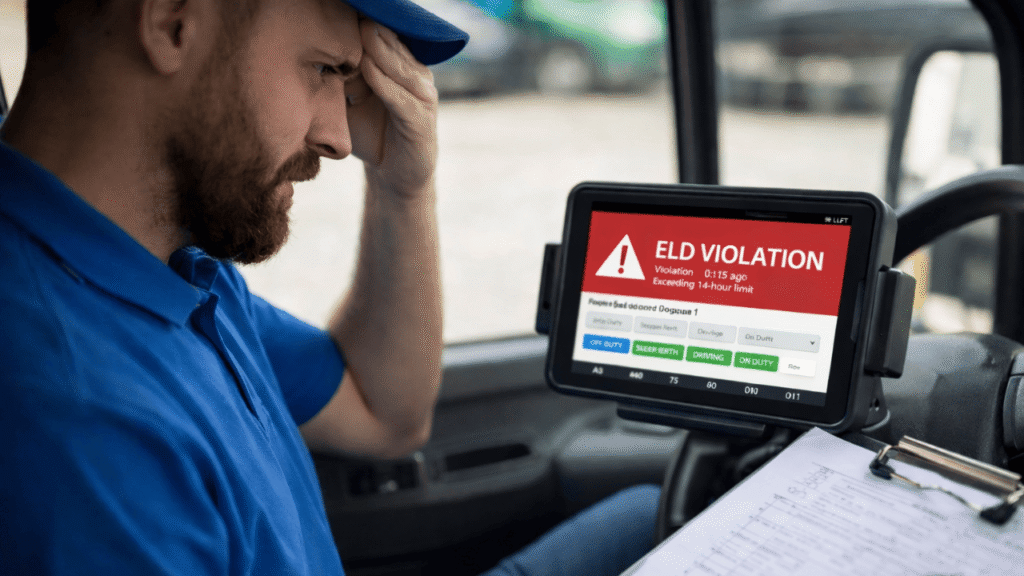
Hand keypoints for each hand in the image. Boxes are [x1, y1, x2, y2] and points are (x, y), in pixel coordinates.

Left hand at [345, 21, 438, 198]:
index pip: (385, 36)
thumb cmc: (371, 135)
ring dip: (379, 50)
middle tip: (352, 10)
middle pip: (393, 45)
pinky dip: (384, 83)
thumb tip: (313, 53)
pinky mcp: (421, 120)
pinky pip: (401, 97)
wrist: (394, 176)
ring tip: (360, 32)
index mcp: (403, 67)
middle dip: (371, 29)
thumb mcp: (352, 101)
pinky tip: (368, 70)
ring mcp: (423, 97)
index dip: (365, 24)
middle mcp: (417, 76)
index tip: (343, 9)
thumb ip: (343, 76)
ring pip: (399, 66)